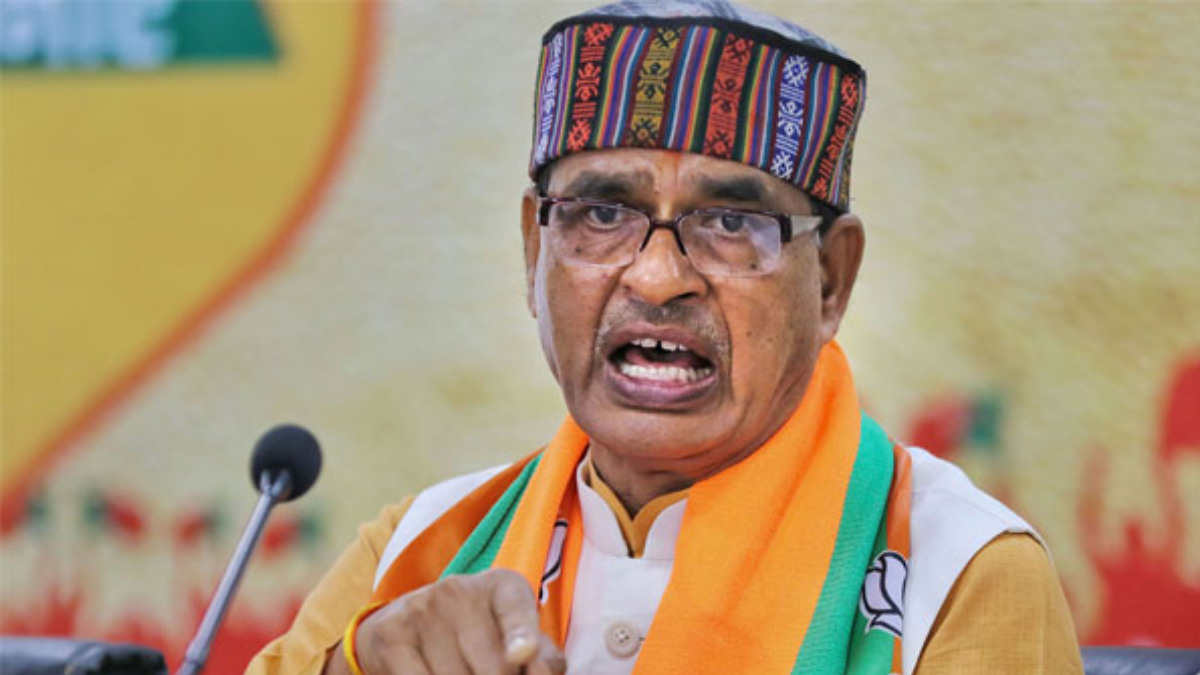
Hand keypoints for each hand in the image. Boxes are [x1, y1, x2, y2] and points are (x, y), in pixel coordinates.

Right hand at [337, 569, 565, 674]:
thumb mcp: (517, 641)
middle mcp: (460, 589)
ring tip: (460, 671)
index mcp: (503, 587)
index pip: (516, 611)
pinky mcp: (391, 634)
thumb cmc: (480, 641)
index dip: (521, 636)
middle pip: (494, 669)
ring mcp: (422, 608)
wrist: (406, 626)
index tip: (523, 653)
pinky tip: (432, 673)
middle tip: (484, 673)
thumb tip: (535, 670)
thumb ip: (543, 661)